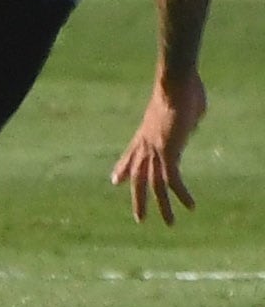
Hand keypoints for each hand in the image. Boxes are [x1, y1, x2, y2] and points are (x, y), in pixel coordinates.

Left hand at [111, 75, 206, 224]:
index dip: (123, 168)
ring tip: (170, 223)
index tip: (115, 180)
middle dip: (138, 199)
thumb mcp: (177, 112)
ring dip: (162, 206)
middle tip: (139, 219)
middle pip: (137, 177)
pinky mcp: (168, 152)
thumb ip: (180, 122)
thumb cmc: (181, 90)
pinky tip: (190, 205)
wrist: (174, 83)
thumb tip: (190, 119)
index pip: (130, 155)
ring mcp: (154, 150)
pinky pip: (172, 179)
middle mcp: (145, 144)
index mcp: (144, 134)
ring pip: (154, 185)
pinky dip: (181, 194)